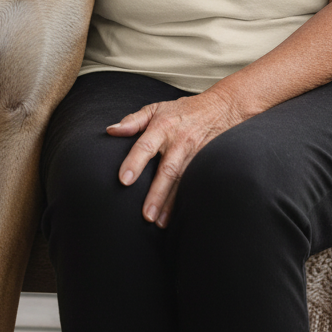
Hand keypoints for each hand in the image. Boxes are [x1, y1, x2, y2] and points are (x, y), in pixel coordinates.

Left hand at [107, 89, 244, 228]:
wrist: (220, 108)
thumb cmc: (182, 111)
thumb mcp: (156, 108)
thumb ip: (133, 121)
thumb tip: (111, 130)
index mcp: (162, 126)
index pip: (146, 145)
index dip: (135, 162)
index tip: (124, 180)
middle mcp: (179, 141)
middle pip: (167, 169)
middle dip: (157, 193)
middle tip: (147, 215)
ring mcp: (195, 153)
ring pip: (183, 180)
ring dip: (172, 202)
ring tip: (161, 223)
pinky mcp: (206, 162)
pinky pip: (196, 183)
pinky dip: (189, 199)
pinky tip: (181, 215)